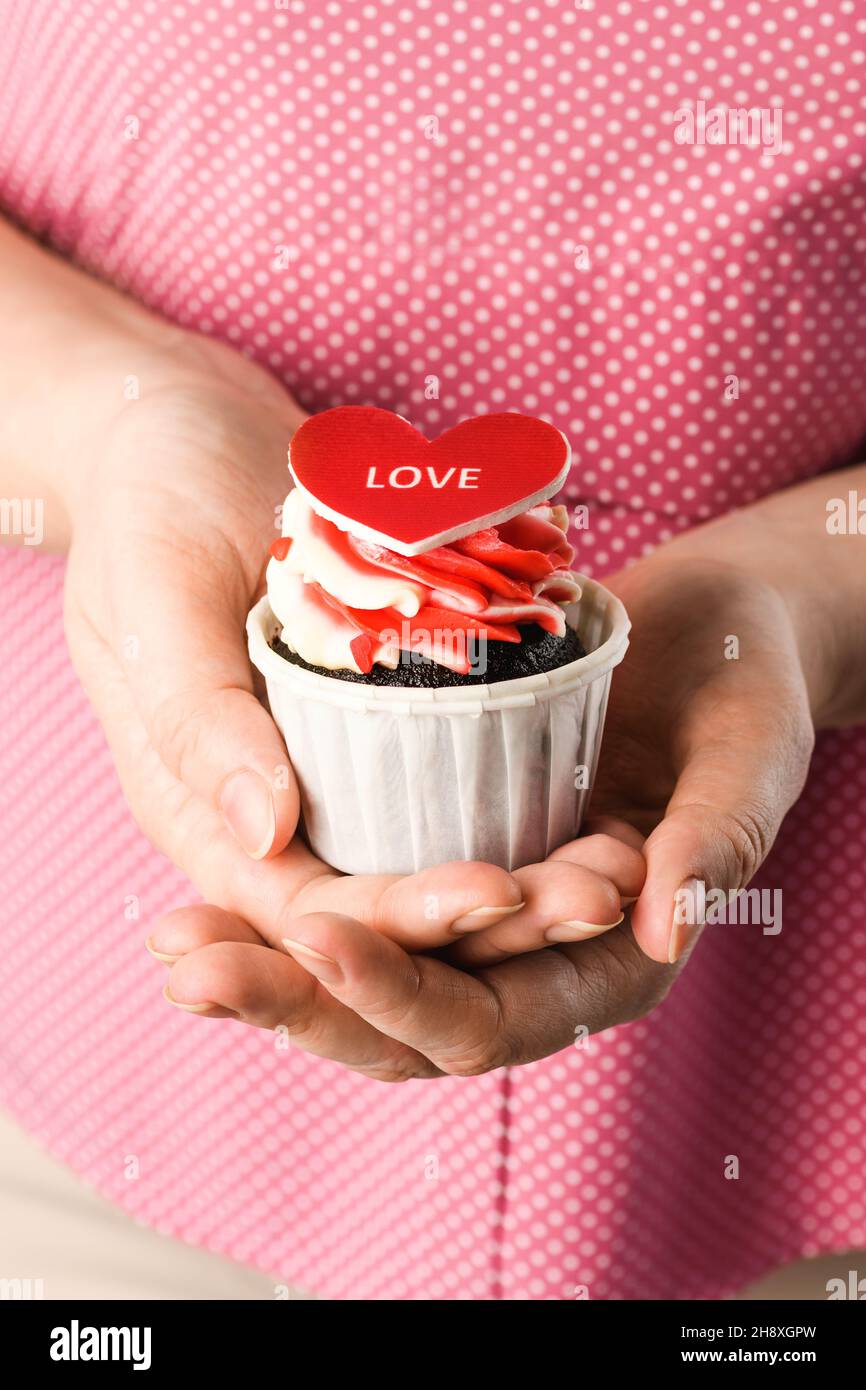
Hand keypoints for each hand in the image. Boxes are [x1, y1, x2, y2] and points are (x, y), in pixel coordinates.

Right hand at [63, 332, 643, 968]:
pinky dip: (521, 795)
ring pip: (431, 849)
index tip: (495, 898)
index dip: (395, 920)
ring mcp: (333, 761)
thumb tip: (263, 831)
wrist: (189, 423)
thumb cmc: (149, 496)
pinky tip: (601, 802)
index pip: (300, 904)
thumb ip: (195, 711)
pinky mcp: (385, 712)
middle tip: (597, 897)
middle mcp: (272, 804)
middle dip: (489, 917)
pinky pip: (454, 771)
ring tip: (620, 870)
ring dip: (525, 873)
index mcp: (199, 806)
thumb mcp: (152, 591)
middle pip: (384, 899)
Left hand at [146, 525, 817, 1080]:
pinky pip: (361, 900)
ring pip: (367, 974)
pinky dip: (285, 905)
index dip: (403, 991)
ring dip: (268, 968)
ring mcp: (486, 918)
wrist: (718, 626)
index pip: (493, 1018)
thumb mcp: (749, 750)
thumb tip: (662, 927)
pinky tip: (207, 889)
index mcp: (611, 964)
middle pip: (403, 1021)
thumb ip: (716, 837)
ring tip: (171, 945)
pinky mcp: (448, 854)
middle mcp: (538, 959)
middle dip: (299, 1003)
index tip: (317, 934)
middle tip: (192, 966)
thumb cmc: (745, 684)